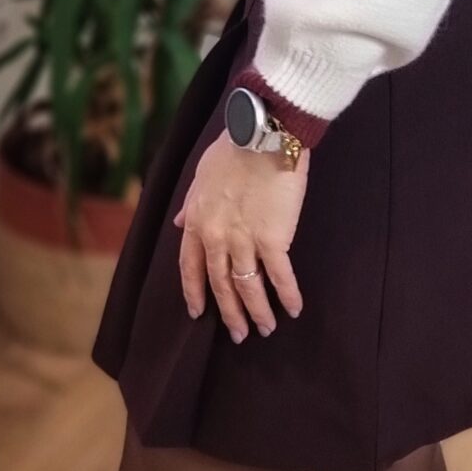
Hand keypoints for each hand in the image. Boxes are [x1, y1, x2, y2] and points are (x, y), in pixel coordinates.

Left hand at [173, 128, 309, 339]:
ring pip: (248, 288)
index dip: (195, 293)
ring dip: (257, 313)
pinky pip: (279, 276)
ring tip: (265, 329)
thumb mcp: (200, 176)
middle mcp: (217, 238)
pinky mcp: (274, 240)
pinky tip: (293, 310)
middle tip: (238, 334)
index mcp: (197, 222)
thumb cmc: (233, 149)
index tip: (198, 312)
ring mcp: (244, 241)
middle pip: (221, 285)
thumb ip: (189, 205)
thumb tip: (179, 224)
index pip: (190, 268)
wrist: (262, 136)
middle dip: (229, 313)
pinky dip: (286, 296)